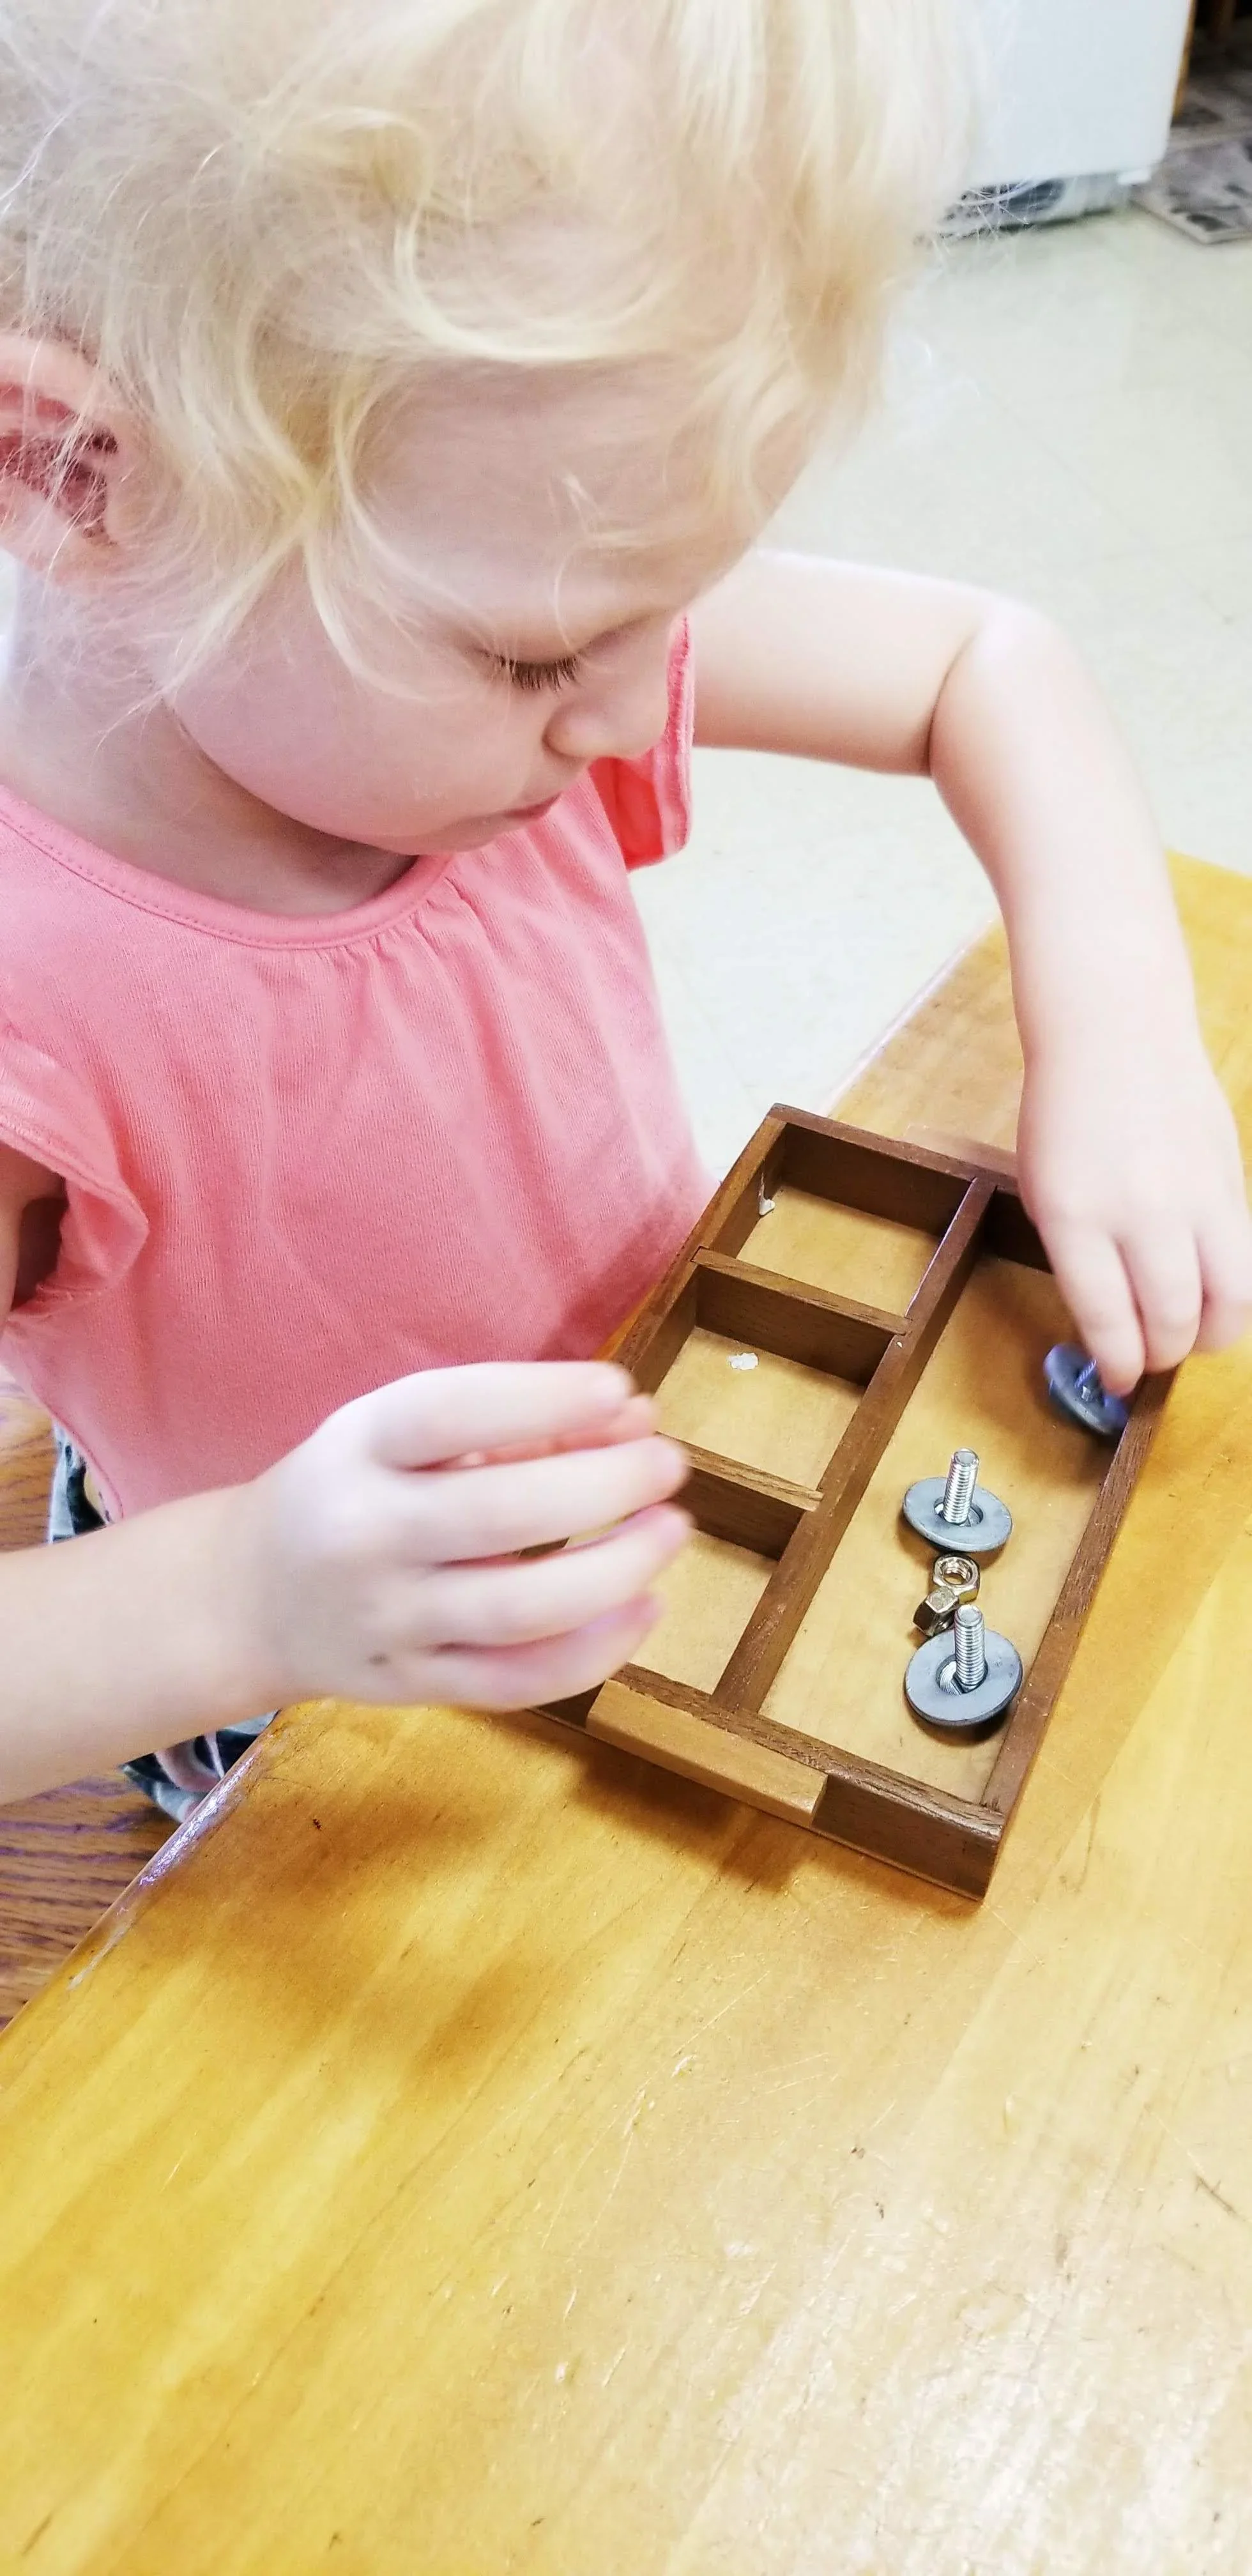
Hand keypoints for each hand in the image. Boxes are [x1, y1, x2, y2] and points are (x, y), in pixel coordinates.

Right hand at [234, 1362, 689, 1709]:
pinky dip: (594, 1652)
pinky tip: (645, 1608)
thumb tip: (632, 1418)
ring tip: (671, 1528)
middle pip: (502, 1515)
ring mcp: (388, 1622)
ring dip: (617, 1569)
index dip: (544, 1398)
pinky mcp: (413, 1687)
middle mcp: (364, 1535)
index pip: (451, 1413)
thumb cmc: (353, 1490)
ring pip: (520, 1610)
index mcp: (357, 1448)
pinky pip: (516, 1682)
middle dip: (606, 1486)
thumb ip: (511, 1424)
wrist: (250, 1598)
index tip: (620, 1388)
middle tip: (668, 1464)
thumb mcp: (397, 1433)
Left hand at [1017, 1004, 1251, 1393]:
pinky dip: (1232, 1293)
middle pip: (1171, 1317)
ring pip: (1227, 1300)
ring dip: (1209, 1335)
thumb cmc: (1067, 1114)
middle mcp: (1140, 1211)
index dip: (1118, 1362)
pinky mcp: (1231, 1182)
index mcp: (1076, 1215)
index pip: (1107, 1317)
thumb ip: (1076, 1257)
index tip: (1118, 1380)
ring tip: (1190, 1335)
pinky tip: (1213, 1294)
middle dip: (1162, 1355)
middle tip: (1152, 1358)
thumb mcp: (1045, 1191)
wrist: (1117, 1033)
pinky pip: (1245, 1260)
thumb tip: (1112, 1324)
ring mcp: (1195, 1195)